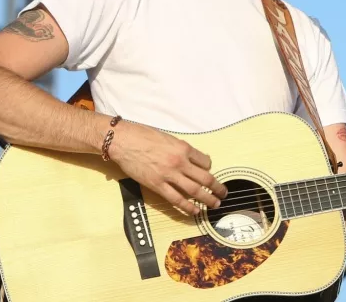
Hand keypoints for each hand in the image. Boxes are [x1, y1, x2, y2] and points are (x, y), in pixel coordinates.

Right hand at [108, 122, 227, 215]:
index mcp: (183, 148)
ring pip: (194, 191)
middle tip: (223, 193)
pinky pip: (176, 199)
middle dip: (217, 187)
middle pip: (205, 178)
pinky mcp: (157, 185)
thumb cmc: (143, 135)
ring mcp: (169, 175)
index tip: (209, 172)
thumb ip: (180, 148)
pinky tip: (195, 211)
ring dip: (207, 199)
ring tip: (214, 205)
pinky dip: (188, 207)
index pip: (205, 161)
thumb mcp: (168, 138)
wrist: (123, 141)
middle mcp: (179, 162)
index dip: (209, 168)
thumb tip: (190, 157)